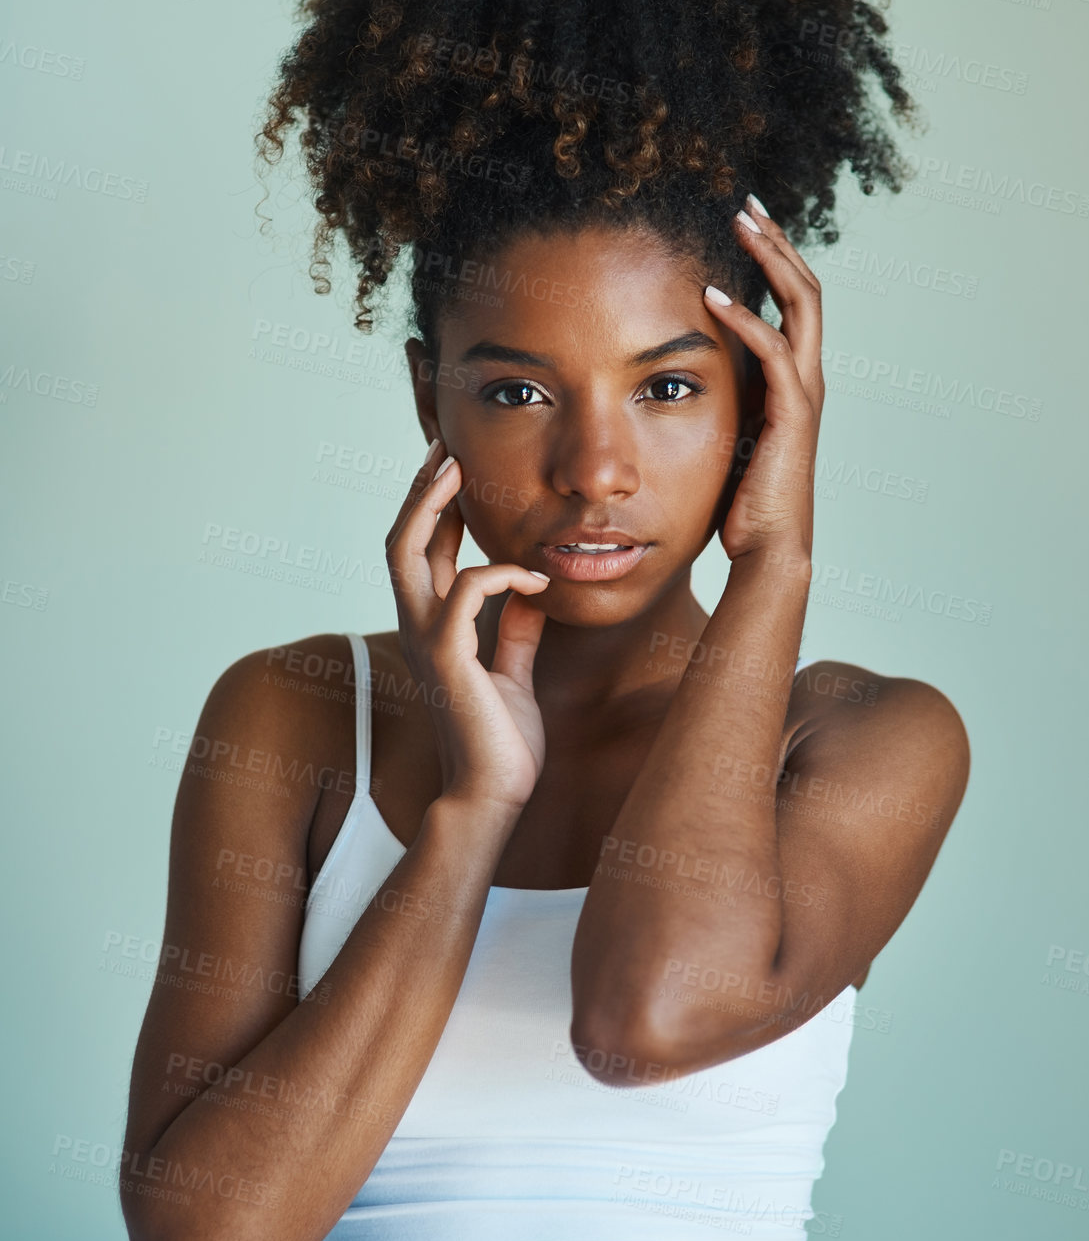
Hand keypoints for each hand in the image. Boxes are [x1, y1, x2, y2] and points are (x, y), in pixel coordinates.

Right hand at [384, 440, 549, 810]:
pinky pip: (466, 590)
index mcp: (434, 627)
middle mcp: (420, 626)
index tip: (458, 466)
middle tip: (447, 447)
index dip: (438, 506)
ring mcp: (427, 639)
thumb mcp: (513, 671)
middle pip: (401, 538)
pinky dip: (501, 574)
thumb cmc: (502, 741)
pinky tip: (536, 577)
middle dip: (422, 488)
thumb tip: (529, 591)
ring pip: (408, 551)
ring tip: (458, 468)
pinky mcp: (448, 656)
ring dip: (432, 504)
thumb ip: (514, 630)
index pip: (426, 552)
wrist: (494, 794)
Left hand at [702, 195, 823, 561]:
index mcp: (793, 379)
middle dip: (777, 241)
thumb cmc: (741, 502)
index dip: (773, 258)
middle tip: (746, 202)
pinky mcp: (792, 414)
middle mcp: (807, 377)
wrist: (767, 550)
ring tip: (741, 224)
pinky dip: (747, 320)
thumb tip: (673, 375)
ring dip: (771, 260)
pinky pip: (775, 352)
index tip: (743, 222)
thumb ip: (716, 399)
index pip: (793, 301)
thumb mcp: (726, 433)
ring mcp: (804, 393)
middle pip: (805, 288)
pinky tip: (713, 297)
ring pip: (802, 305)